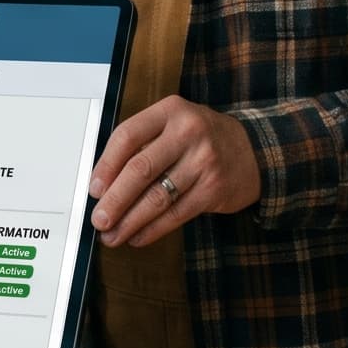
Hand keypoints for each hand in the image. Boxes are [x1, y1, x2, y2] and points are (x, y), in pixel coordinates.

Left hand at [87, 95, 262, 249]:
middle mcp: (188, 133)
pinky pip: (176, 214)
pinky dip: (153, 229)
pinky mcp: (214, 188)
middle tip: (98, 219)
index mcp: (170, 111)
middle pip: (140, 170)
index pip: (127, 136)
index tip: (93, 189)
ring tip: (113, 235)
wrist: (254, 150)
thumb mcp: (173, 125)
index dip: (106, 165)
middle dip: (114, 200)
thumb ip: (142, 144)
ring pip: (157, 197)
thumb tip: (103, 184)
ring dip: (130, 221)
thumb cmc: (201, 138)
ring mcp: (204, 161)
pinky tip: (137, 236)